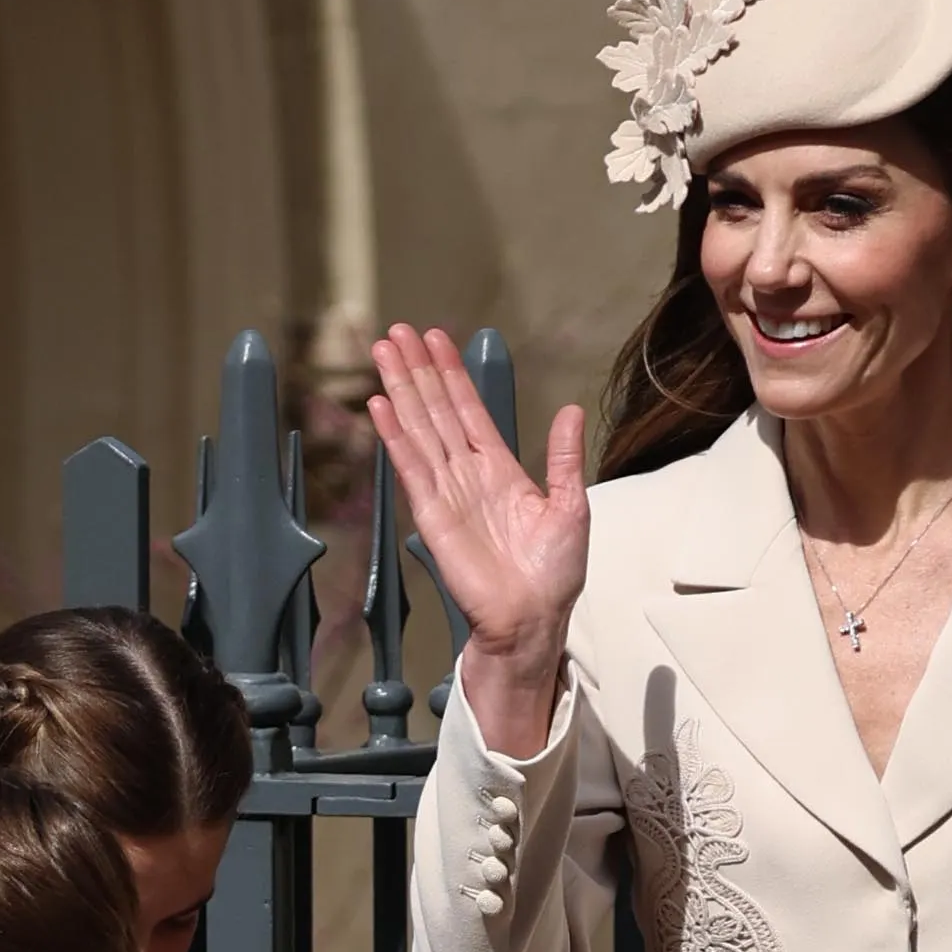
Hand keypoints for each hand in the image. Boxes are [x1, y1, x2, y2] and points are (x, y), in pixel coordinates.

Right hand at [366, 324, 586, 748]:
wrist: (533, 621)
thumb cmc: (553, 576)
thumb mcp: (571, 508)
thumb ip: (564, 459)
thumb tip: (570, 411)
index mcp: (500, 470)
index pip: (469, 411)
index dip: (452, 374)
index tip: (436, 339)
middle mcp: (468, 475)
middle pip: (436, 411)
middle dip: (418, 370)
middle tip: (397, 331)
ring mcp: (447, 493)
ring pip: (419, 430)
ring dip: (401, 390)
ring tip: (384, 352)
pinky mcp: (433, 516)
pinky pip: (411, 468)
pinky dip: (395, 436)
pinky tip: (381, 406)